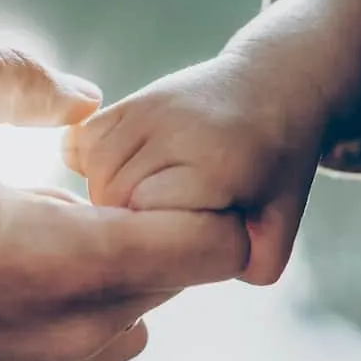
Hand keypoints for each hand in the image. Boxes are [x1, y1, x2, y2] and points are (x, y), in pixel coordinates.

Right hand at [0, 47, 249, 360]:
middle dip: (149, 215)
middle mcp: (73, 338)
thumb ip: (15, 72)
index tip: (132, 162)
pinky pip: (97, 340)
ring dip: (113, 257)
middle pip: (180, 271)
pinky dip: (79, 296)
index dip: (199, 190)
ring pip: (139, 306)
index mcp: (64, 267)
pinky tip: (8, 262)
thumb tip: (84, 101)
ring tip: (35, 219)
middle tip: (73, 177)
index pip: (217, 245)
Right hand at [64, 51, 326, 285]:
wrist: (271, 86)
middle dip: (131, 226)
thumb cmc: (277, 166)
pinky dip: (94, 166)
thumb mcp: (278, 230)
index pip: (148, 227)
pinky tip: (127, 174)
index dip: (160, 246)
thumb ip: (241, 266)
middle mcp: (175, 131)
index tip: (188, 241)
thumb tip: (178, 274)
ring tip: (146, 202)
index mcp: (215, 166)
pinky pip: (82, 145)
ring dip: (109, 198)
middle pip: (114, 202)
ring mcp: (146, 109)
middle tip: (167, 226)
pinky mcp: (125, 100)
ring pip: (95, 175)